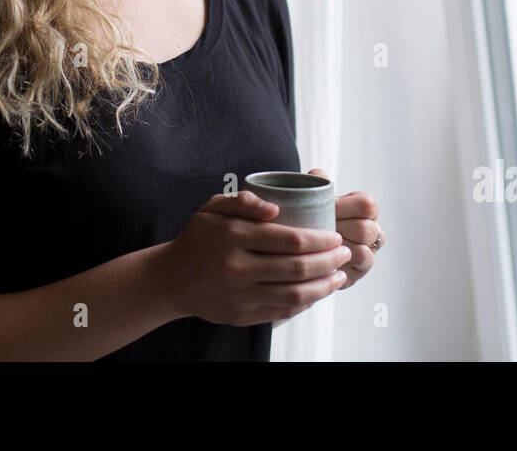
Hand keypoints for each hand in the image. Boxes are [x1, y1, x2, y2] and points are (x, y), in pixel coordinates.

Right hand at [160, 191, 351, 326]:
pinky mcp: (241, 315)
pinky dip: (305, 303)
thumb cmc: (199, 237)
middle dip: (329, 260)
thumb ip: (243, 200)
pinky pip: (282, 311)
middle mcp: (237, 267)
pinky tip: (317, 292)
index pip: (290, 239)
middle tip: (344, 252)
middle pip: (297, 268)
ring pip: (294, 294)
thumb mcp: (213, 208)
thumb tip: (276, 208)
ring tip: (339, 275)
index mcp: (234, 236)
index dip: (320, 239)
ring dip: (324, 286)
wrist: (171, 279)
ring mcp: (240, 295)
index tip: (335, 235)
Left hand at [308, 168, 381, 290]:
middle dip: (339, 230)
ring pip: (362, 251)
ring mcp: (371, 252)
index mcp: (367, 209)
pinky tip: (323, 259)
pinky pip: (356, 269)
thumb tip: (317, 175)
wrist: (309, 244)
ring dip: (338, 249)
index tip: (326, 209)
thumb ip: (317, 184)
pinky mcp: (361, 271)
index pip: (367, 205)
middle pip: (365, 230)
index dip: (346, 207)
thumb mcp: (316, 198)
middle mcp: (374, 230)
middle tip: (317, 230)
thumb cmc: (315, 215)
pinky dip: (339, 263)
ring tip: (319, 245)